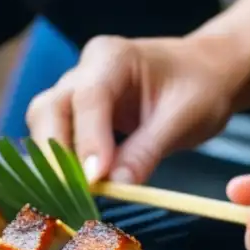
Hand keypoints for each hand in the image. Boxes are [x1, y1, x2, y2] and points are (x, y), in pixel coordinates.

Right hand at [25, 35, 239, 183]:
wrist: (204, 74)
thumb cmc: (199, 87)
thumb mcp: (184, 118)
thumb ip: (147, 150)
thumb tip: (118, 186)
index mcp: (113, 56)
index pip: (88, 99)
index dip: (88, 141)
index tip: (95, 179)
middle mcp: (85, 69)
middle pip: (50, 109)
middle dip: (58, 153)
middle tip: (79, 193)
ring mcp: (75, 89)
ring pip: (45, 123)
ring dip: (56, 160)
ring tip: (80, 192)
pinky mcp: (75, 112)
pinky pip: (56, 136)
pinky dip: (63, 163)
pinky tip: (80, 186)